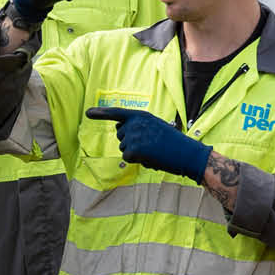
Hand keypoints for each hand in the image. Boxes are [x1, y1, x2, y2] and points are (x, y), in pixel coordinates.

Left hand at [86, 107, 212, 181]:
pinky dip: (137, 160)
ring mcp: (133, 136)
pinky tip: (151, 158)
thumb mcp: (156, 127)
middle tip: (150, 145)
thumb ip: (139, 126)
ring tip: (153, 151)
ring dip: (135, 153)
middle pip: (120, 135)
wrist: (187, 153)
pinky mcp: (133, 150)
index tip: (88, 113)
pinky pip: (127, 158)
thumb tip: (121, 131)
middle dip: (131, 142)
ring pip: (124, 148)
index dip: (101, 113)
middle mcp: (135, 123)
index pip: (117, 113)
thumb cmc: (174, 143)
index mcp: (141, 115)